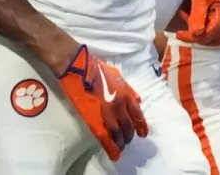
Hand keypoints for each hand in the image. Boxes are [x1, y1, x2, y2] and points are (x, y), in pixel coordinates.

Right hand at [56, 44, 146, 160]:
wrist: (77, 65)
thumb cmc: (94, 67)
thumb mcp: (116, 75)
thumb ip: (127, 88)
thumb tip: (136, 99)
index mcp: (126, 95)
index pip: (138, 115)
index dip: (141, 126)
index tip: (142, 134)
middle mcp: (120, 105)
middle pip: (128, 126)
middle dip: (129, 136)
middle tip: (127, 140)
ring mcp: (106, 112)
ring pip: (118, 133)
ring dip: (120, 142)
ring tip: (120, 147)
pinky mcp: (93, 117)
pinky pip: (104, 135)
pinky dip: (110, 146)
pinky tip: (114, 154)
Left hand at [178, 0, 219, 45]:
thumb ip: (197, 16)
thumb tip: (195, 33)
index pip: (209, 35)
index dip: (193, 37)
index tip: (178, 34)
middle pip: (211, 39)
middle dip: (194, 36)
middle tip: (180, 30)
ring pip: (212, 38)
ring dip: (198, 33)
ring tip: (186, 20)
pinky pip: (214, 32)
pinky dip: (202, 29)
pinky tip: (191, 19)